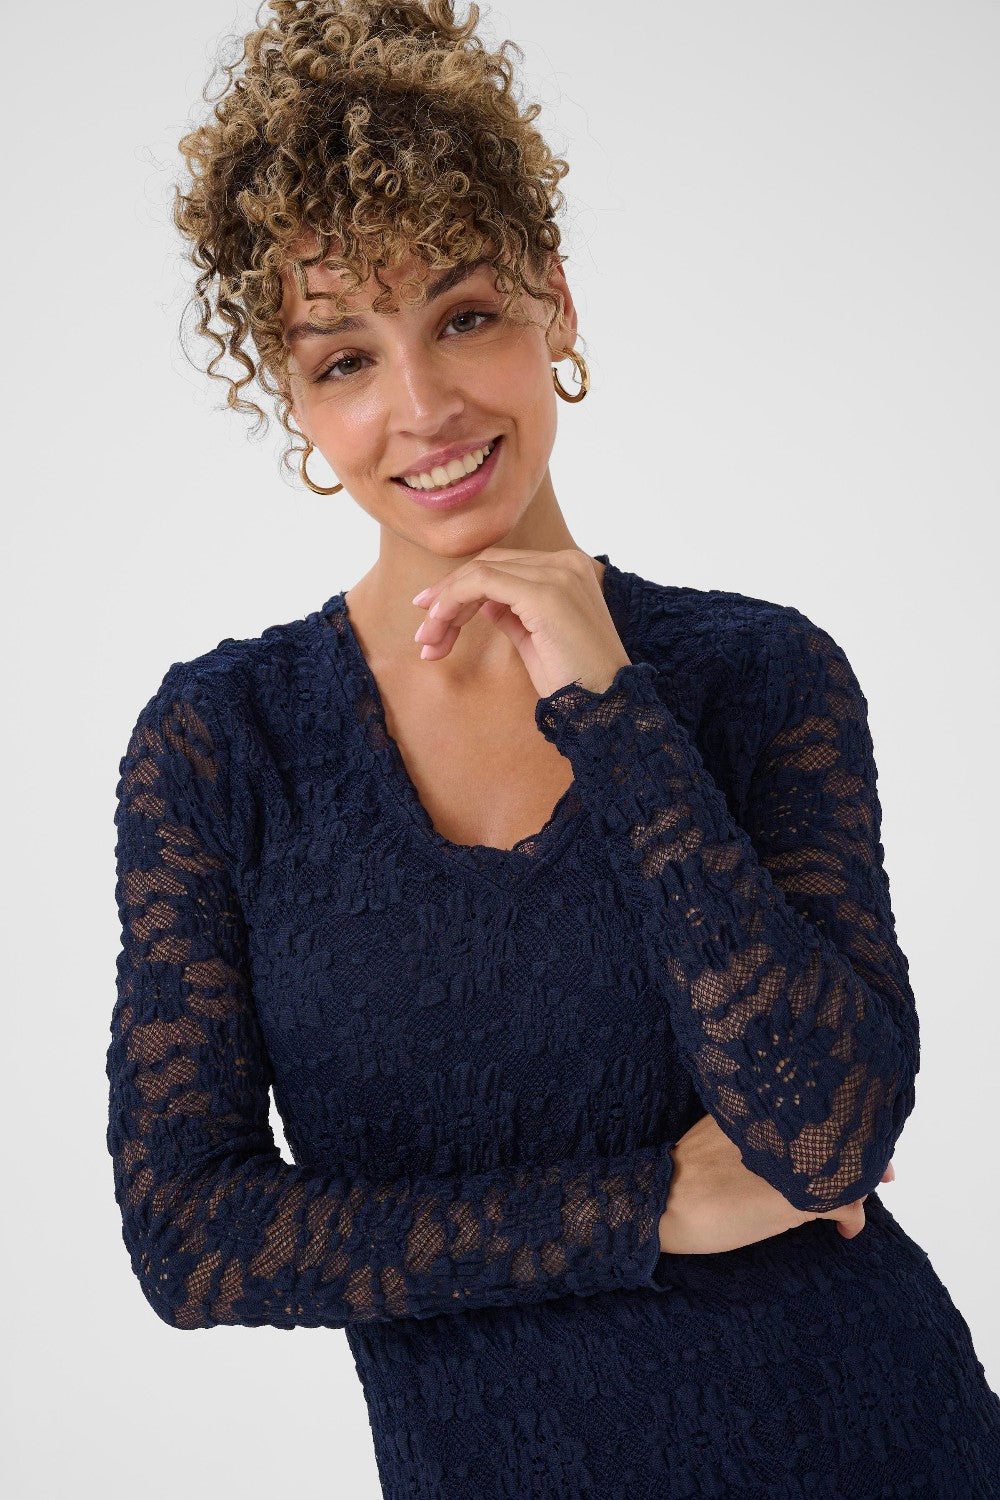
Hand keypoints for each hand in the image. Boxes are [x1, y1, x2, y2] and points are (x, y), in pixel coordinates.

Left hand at [410, 546, 630, 698]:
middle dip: (448, 596)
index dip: (461, 588)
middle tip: (423, 633)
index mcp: (568, 569)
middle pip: (489, 564)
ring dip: (445, 604)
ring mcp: (557, 574)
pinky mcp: (544, 592)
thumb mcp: (535, 639)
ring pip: (480, 571)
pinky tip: (440, 626)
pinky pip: (482, 583)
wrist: (604, 706)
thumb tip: (480, 601)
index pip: (503, 566)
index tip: (432, 616)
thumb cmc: (573, 681)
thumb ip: (511, 612)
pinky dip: (454, 601)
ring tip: (428, 640)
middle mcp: (566, 563)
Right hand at [658, 1113, 896, 1255]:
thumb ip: (750, 1129)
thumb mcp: (717, 1135)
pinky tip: (847, 1230)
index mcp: (758, 1107)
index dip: (847, 1119)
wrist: (659, 1202)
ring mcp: (788, 1161)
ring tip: (860, 1198)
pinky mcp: (792, 1198)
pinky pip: (842, 1204)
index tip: (862, 1129)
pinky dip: (852, 1217)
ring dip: (859, 1184)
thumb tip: (781, 1142)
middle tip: (884, 1169)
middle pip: (838, 1133)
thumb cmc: (680, 1171)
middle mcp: (778, 1127)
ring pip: (845, 1167)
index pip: (817, 1103)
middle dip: (865, 1151)